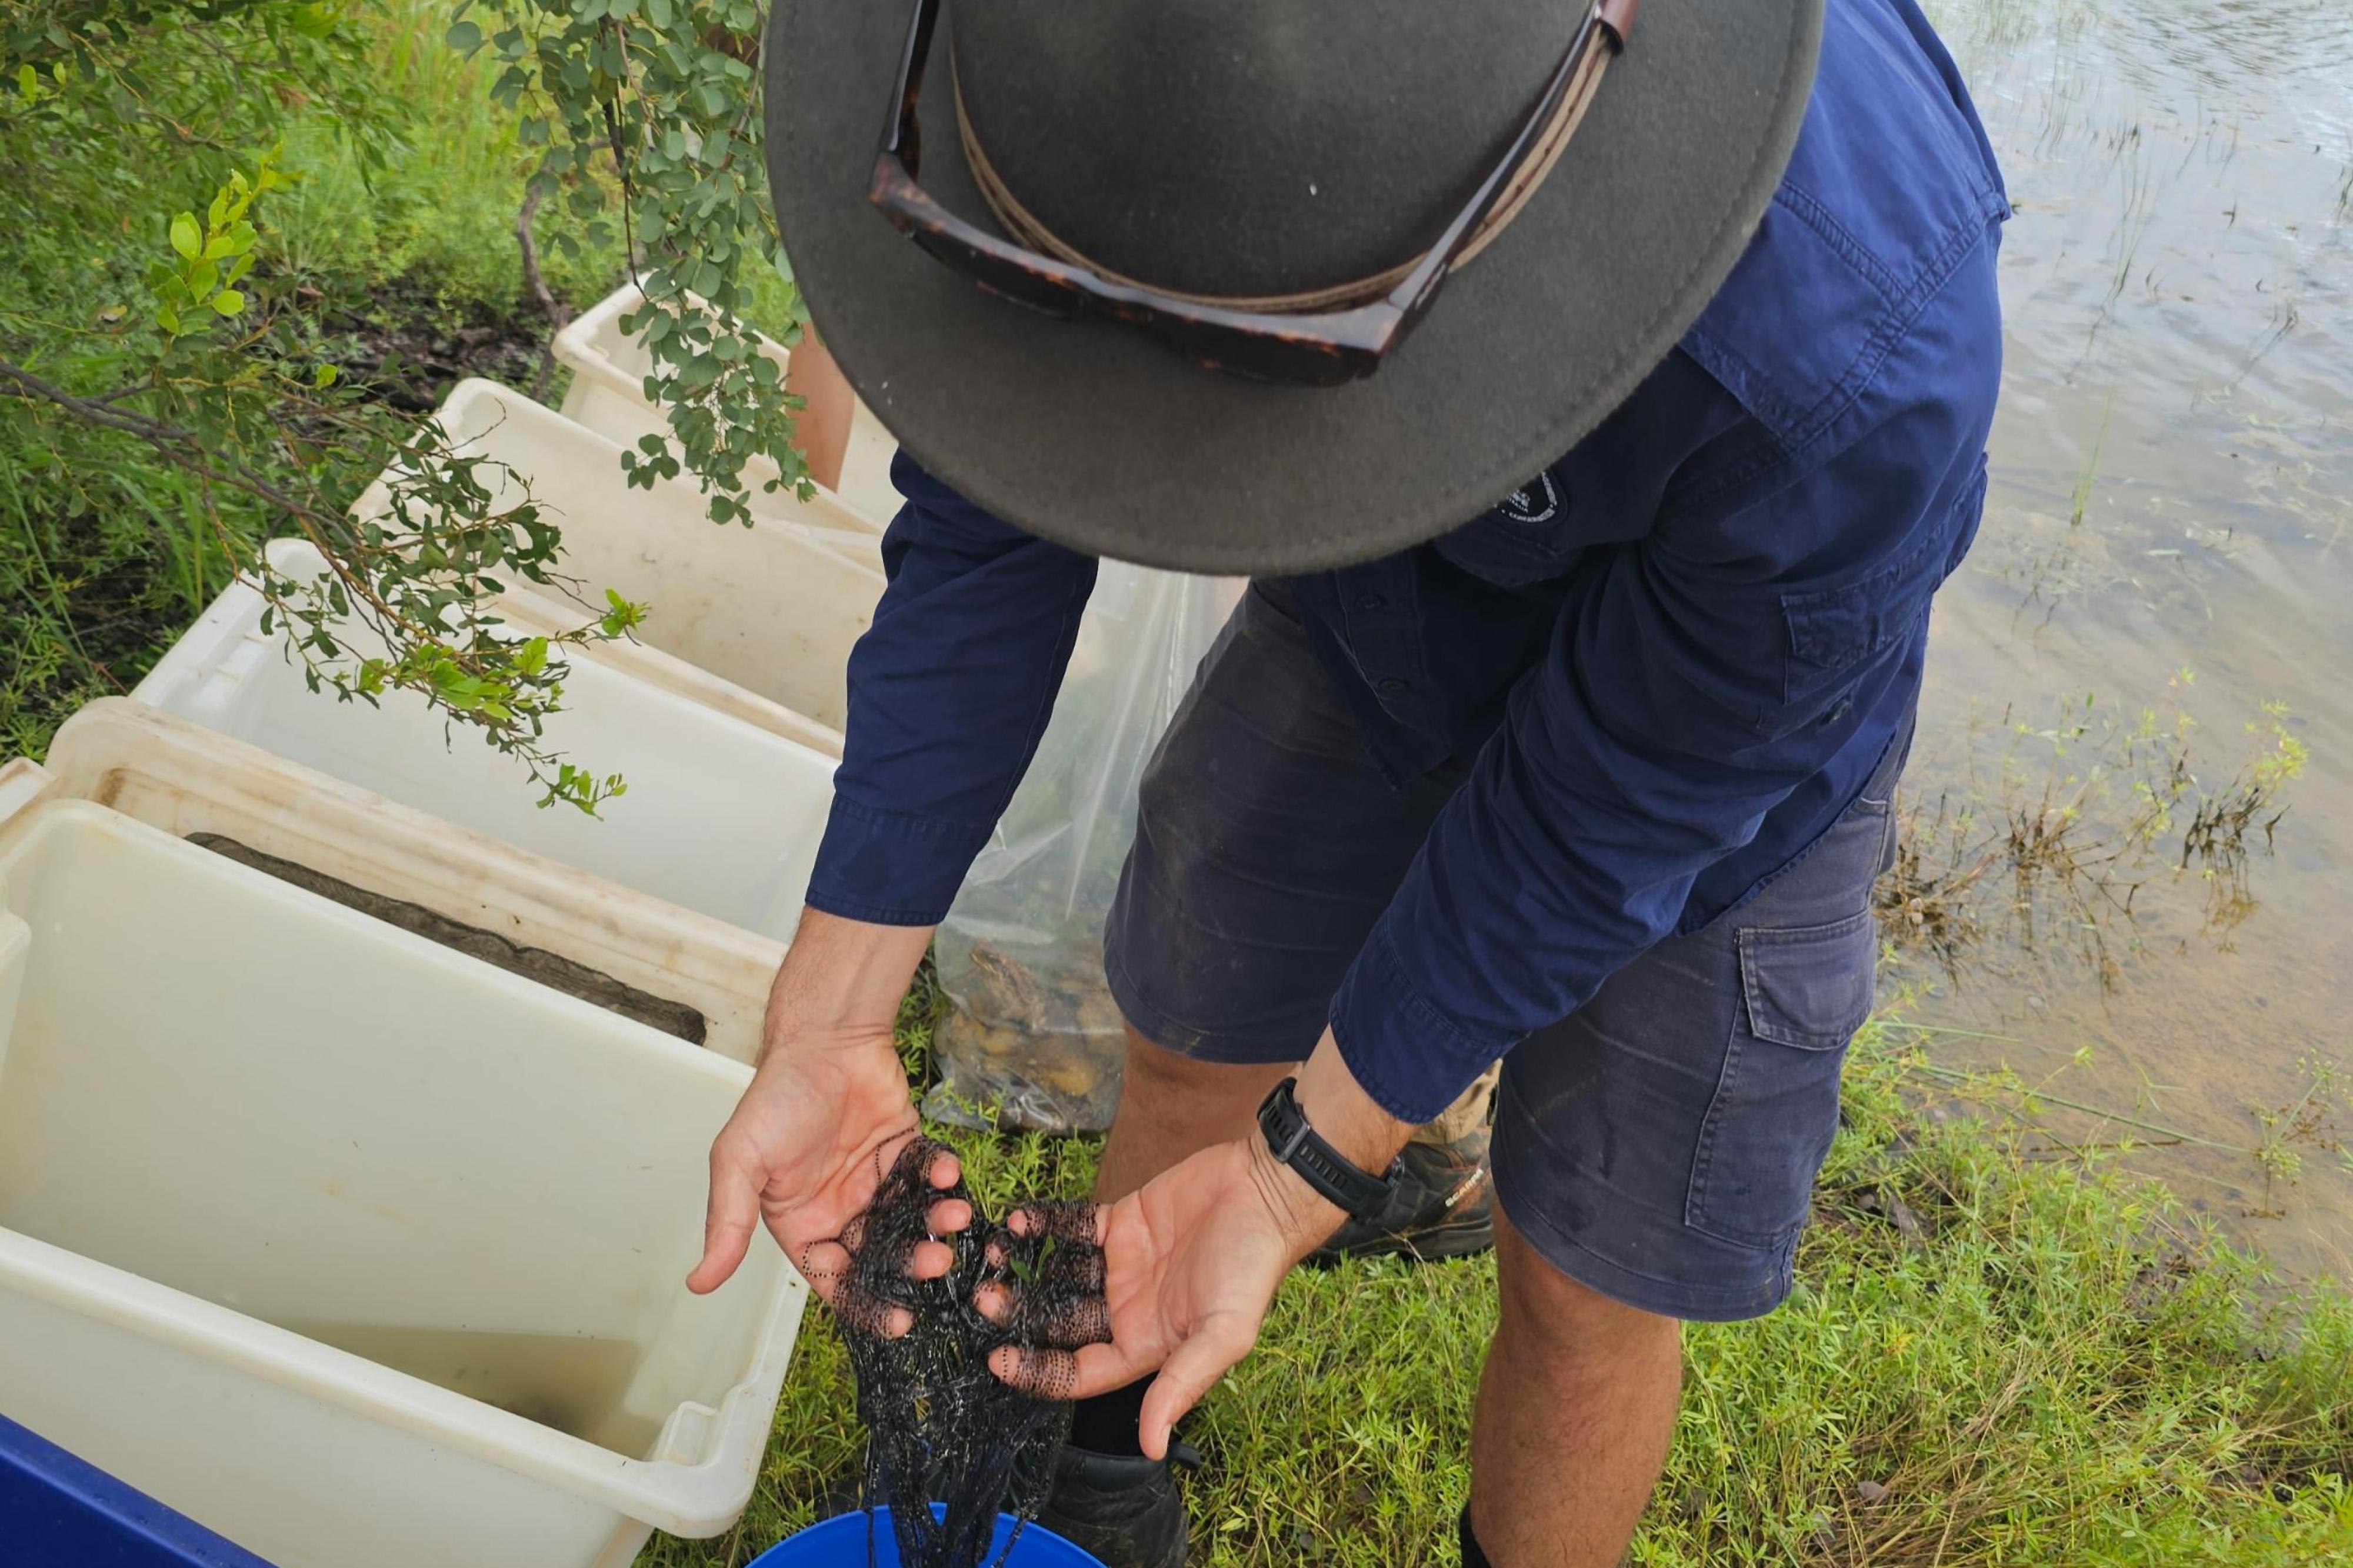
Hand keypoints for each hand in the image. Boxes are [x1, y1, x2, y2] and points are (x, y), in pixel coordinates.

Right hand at [687, 912, 962, 1330]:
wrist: (822, 1039)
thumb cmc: (776, 1100)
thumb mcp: (740, 1162)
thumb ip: (725, 1223)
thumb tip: (696, 1284)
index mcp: (801, 1222)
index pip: (834, 1278)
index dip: (865, 1303)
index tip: (899, 1322)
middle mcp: (841, 1209)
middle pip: (882, 1255)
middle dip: (912, 1263)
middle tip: (937, 1259)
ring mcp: (876, 1180)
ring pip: (912, 1220)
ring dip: (935, 1223)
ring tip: (954, 1216)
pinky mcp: (905, 1151)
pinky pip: (929, 1177)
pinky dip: (942, 1179)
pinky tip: (949, 1173)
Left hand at [984, 1031, 1412, 1456]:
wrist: (1266, 1193)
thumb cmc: (1250, 1269)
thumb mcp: (1222, 1334)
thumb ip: (1182, 1385)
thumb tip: (1152, 1449)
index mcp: (1144, 1346)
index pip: (1079, 1371)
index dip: (1037, 1371)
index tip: (995, 1362)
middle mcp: (1124, 1310)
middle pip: (1058, 1322)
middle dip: (1019, 1315)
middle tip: (982, 1301)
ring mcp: (1118, 1264)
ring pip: (1055, 1274)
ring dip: (1021, 1268)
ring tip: (989, 1255)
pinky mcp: (1119, 1221)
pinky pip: (1069, 1226)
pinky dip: (1041, 1224)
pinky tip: (1016, 1220)